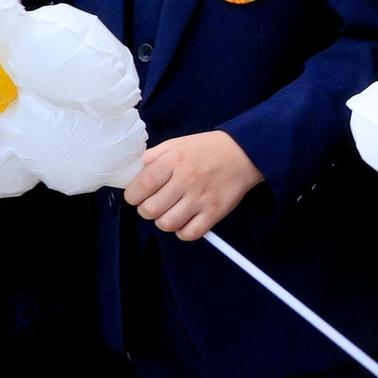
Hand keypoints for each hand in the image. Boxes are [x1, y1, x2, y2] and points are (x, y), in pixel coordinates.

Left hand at [126, 131, 263, 240]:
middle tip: (155, 204)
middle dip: (147, 210)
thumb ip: (153, 157)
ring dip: (163, 221)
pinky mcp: (215, 212)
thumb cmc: (207, 148)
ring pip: (167, 224)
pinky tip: (185, 221)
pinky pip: (190, 233)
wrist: (245, 152)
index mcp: (173, 161)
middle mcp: (185, 180)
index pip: (140, 186)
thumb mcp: (176, 144)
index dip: (133, 196)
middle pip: (150, 210)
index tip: (137, 196)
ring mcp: (201, 198)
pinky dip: (183, 231)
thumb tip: (134, 175)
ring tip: (170, 212)